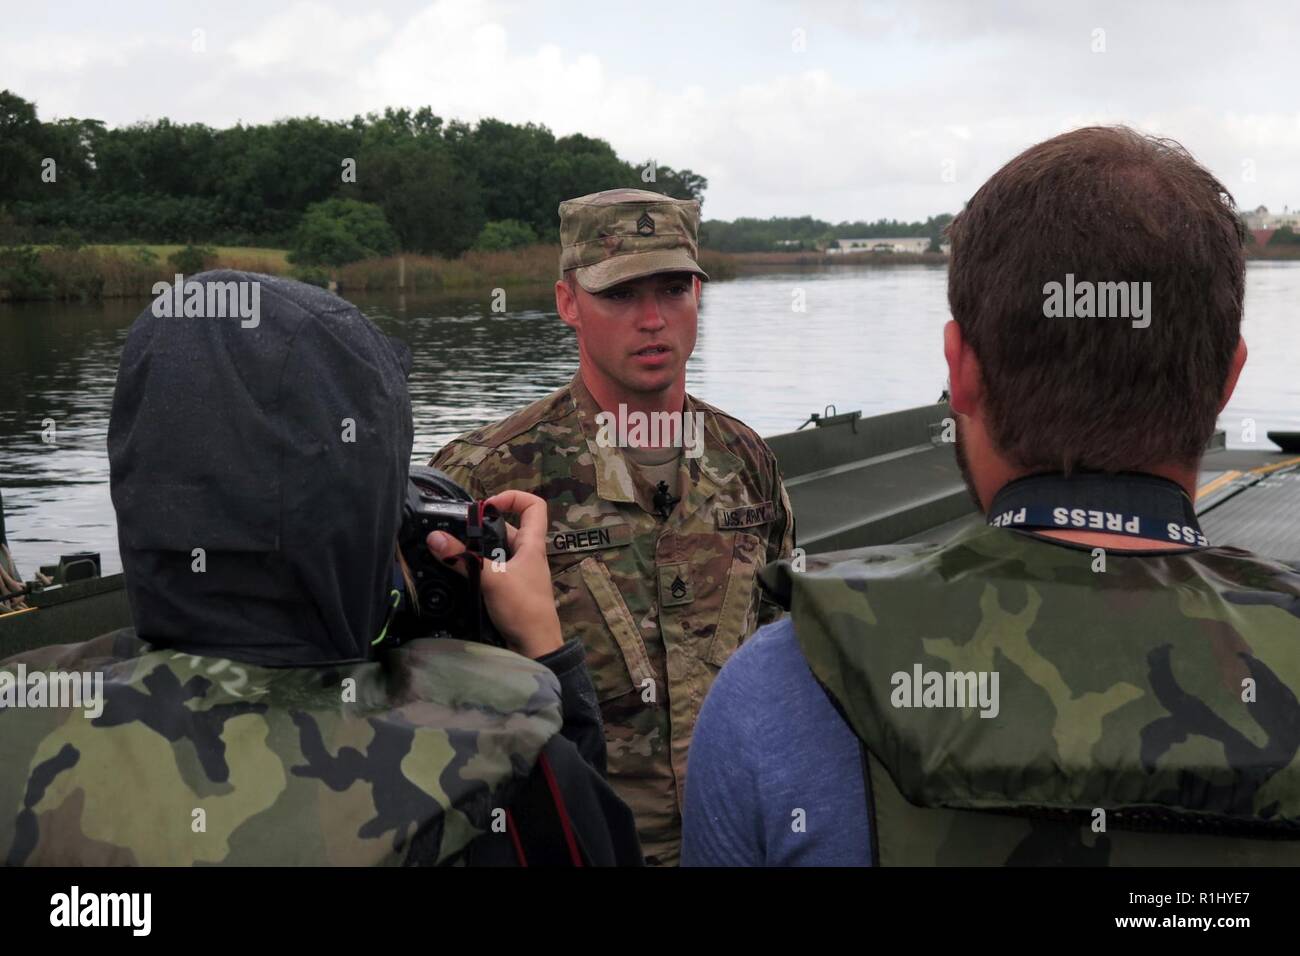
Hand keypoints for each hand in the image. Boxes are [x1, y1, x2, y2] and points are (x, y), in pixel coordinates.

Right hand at [425, 490, 563, 658]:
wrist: (535, 648)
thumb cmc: (524, 609)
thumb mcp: (491, 580)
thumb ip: (463, 559)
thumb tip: (435, 538)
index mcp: (533, 544)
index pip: (534, 506)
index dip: (513, 498)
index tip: (488, 506)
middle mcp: (526, 555)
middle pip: (505, 529)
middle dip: (480, 528)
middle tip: (456, 533)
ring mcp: (518, 573)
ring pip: (494, 551)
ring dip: (475, 550)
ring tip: (452, 551)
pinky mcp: (508, 589)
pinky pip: (490, 570)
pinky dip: (475, 569)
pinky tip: (457, 573)